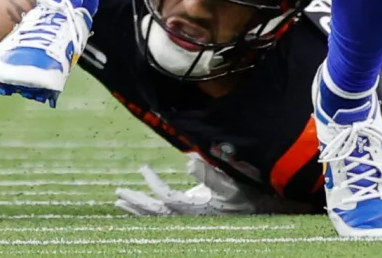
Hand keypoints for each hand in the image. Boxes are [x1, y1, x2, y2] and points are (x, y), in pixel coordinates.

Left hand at [115, 157, 263, 215]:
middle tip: (118, 194)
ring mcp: (190, 218)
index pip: (167, 199)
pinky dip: (150, 211)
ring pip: (158, 219)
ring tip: (121, 202)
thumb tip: (188, 162)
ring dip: (139, 210)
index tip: (143, 169)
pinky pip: (165, 217)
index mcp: (197, 209)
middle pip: (156, 215)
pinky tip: (142, 206)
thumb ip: (211, 174)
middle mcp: (190, 218)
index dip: (154, 185)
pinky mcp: (194, 215)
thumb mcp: (233, 183)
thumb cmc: (249, 195)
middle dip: (136, 204)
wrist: (264, 209)